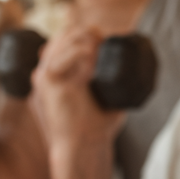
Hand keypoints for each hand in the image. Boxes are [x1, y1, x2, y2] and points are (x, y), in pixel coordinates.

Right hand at [30, 25, 123, 153]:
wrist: (83, 147)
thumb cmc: (96, 128)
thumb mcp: (108, 100)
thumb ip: (114, 85)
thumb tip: (136, 74)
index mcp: (59, 75)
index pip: (66, 41)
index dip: (86, 34)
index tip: (107, 38)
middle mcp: (48, 73)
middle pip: (63, 35)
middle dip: (86, 32)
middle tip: (105, 38)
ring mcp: (43, 76)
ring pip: (61, 41)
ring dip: (84, 38)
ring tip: (100, 43)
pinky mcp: (45, 82)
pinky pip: (60, 57)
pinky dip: (79, 53)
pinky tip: (92, 56)